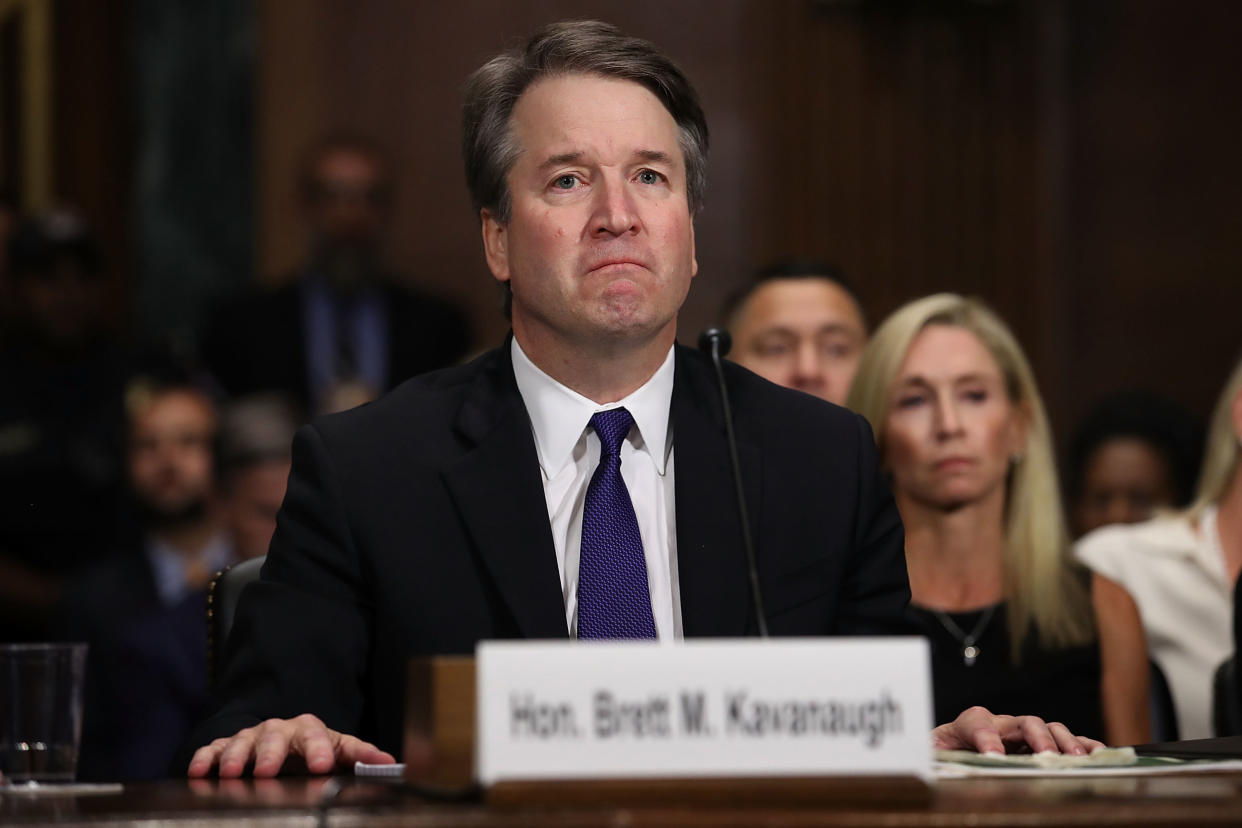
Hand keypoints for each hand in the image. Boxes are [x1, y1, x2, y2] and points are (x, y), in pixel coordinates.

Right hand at [186, 713, 395, 777]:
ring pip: (241, 742)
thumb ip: (360, 755)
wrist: (281, 743)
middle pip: (275, 737)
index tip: (322, 767)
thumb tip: (390, 762)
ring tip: (233, 774)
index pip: (316, 737)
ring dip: (236, 757)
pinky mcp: (226, 747)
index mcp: (308, 730)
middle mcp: (278, 730)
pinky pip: (213, 749)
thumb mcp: (338, 750)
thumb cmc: (312, 750)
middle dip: (271, 754)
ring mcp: (250, 737)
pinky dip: (206, 759)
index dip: (319, 751)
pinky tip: (200, 771)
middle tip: (269, 771)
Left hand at [931, 706, 1105, 755]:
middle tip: (1046, 755)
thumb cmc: (944, 757)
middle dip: (1036, 736)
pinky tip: (1097, 754)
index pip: (976, 722)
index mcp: (967, 726)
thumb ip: (941, 761)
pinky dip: (1082, 744)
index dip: (986, 738)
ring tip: (1076, 757)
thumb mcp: (936, 759)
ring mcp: (1021, 733)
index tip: (995, 757)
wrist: (949, 753)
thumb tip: (941, 771)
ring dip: (1064, 741)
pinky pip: (1064, 740)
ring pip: (1047, 727)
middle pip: (1022, 721)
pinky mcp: (1038, 743)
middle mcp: (998, 725)